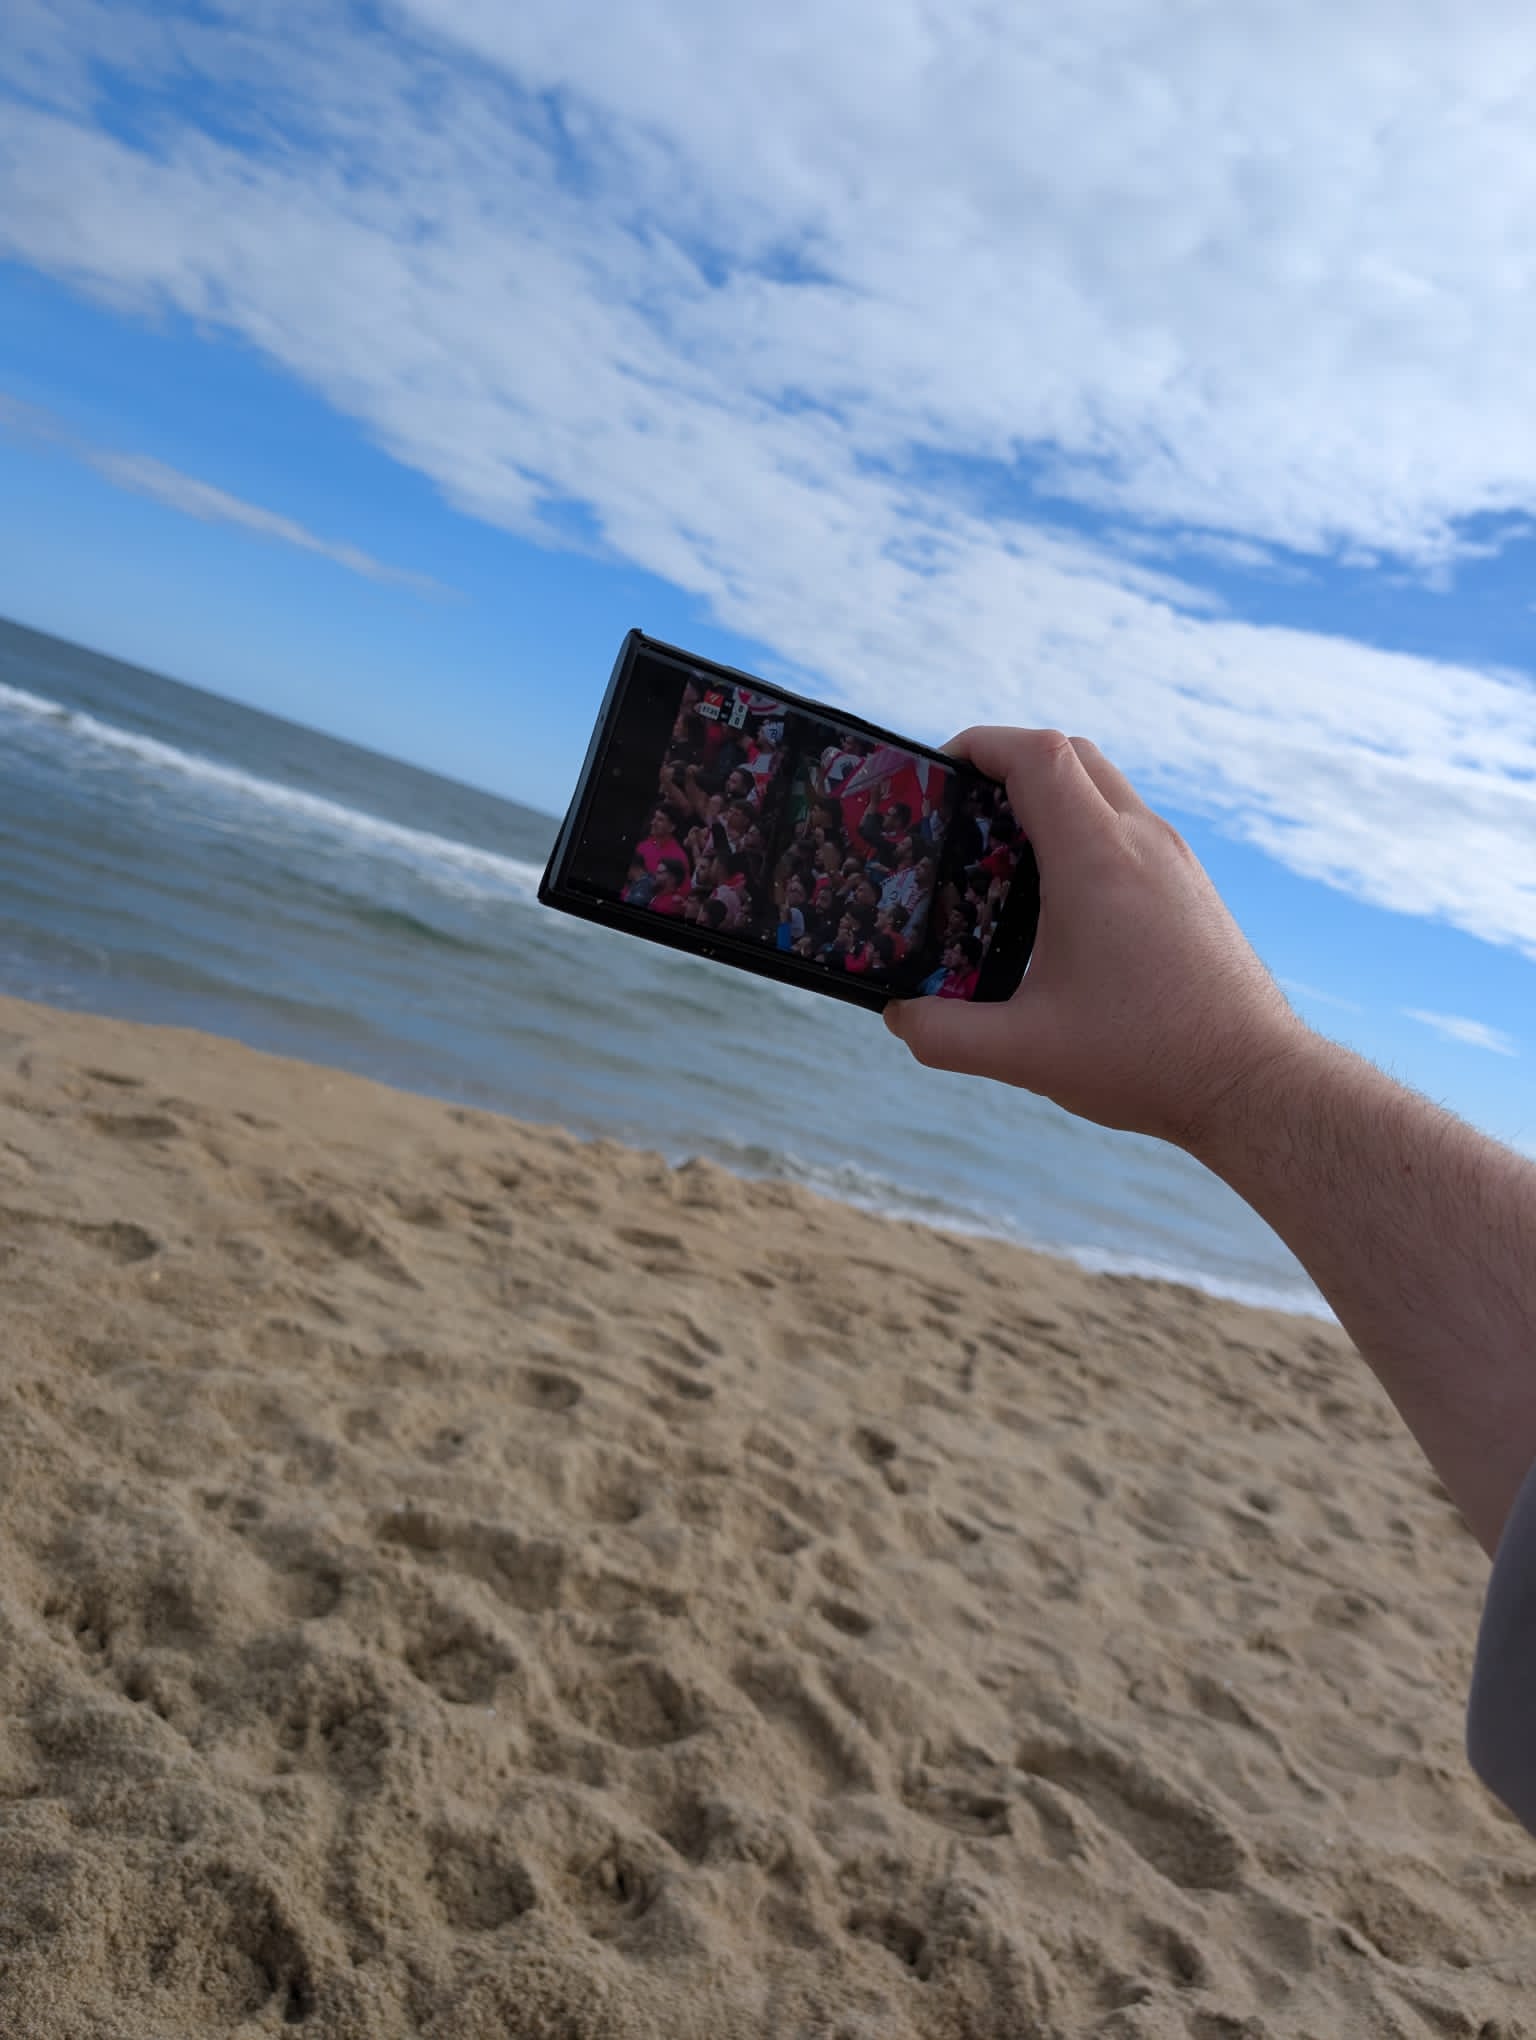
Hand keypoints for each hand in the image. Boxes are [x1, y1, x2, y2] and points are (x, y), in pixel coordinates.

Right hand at [884, 729, 1307, 1149]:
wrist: (1253, 1081)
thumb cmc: (1147, 1058)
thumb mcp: (1026, 1053)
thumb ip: (945, 1035)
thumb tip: (897, 1015)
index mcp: (1097, 859)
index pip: (1037, 754)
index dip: (981, 745)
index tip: (940, 771)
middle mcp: (1142, 841)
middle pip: (1071, 754)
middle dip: (1010, 764)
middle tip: (963, 811)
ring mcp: (1174, 860)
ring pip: (1105, 787)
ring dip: (1051, 797)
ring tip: (1001, 856)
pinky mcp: (1190, 885)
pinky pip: (1129, 826)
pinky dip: (1085, 830)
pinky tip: (1057, 899)